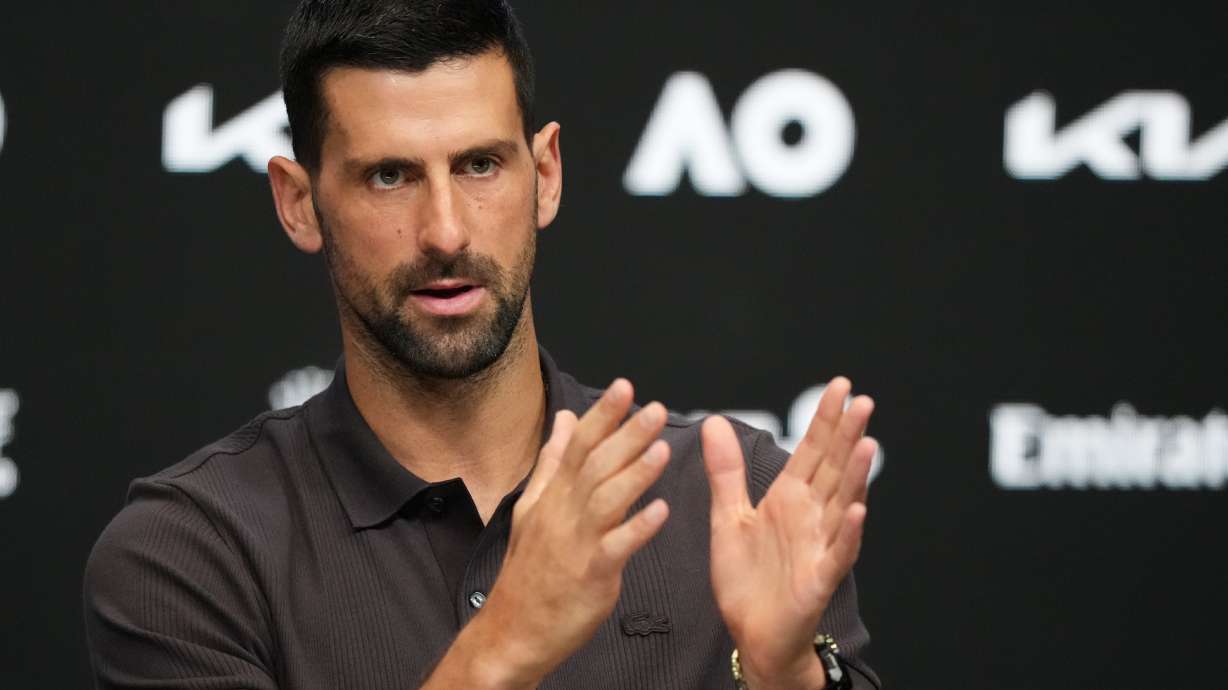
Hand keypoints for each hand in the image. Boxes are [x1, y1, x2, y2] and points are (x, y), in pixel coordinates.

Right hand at [450, 380, 671, 688]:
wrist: (514, 630)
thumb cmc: (529, 571)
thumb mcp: (532, 509)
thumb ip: (553, 462)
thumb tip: (565, 420)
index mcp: (553, 496)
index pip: (578, 445)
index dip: (602, 415)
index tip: (625, 387)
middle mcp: (563, 513)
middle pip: (595, 465)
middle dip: (626, 435)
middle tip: (655, 409)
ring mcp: (575, 543)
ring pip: (606, 500)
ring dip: (635, 473)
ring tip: (661, 449)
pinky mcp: (590, 575)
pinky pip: (616, 547)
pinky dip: (638, 528)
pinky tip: (661, 511)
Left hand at [703, 378, 874, 689]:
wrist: (752, 633)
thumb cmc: (747, 578)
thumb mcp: (728, 516)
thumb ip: (726, 471)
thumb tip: (713, 422)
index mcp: (789, 498)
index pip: (811, 450)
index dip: (824, 419)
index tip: (839, 386)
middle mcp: (810, 516)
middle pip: (832, 468)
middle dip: (846, 435)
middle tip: (862, 400)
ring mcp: (818, 545)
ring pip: (841, 503)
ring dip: (855, 476)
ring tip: (866, 443)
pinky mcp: (819, 578)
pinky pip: (837, 553)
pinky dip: (846, 533)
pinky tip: (856, 512)